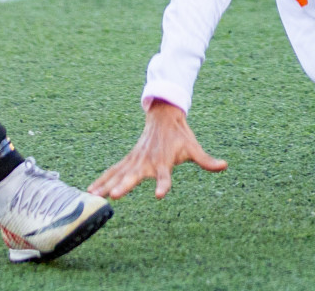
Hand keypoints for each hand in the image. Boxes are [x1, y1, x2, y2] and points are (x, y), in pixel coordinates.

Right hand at [90, 101, 227, 199]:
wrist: (164, 117)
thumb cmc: (180, 136)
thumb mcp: (194, 148)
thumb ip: (206, 160)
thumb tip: (225, 165)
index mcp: (164, 161)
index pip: (165, 176)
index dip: (163, 185)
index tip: (159, 195)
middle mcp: (147, 162)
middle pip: (135, 175)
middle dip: (125, 185)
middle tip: (115, 195)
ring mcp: (135, 160)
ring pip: (118, 174)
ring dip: (106, 185)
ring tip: (93, 197)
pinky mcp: (128, 159)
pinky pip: (113, 170)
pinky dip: (102, 180)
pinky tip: (89, 191)